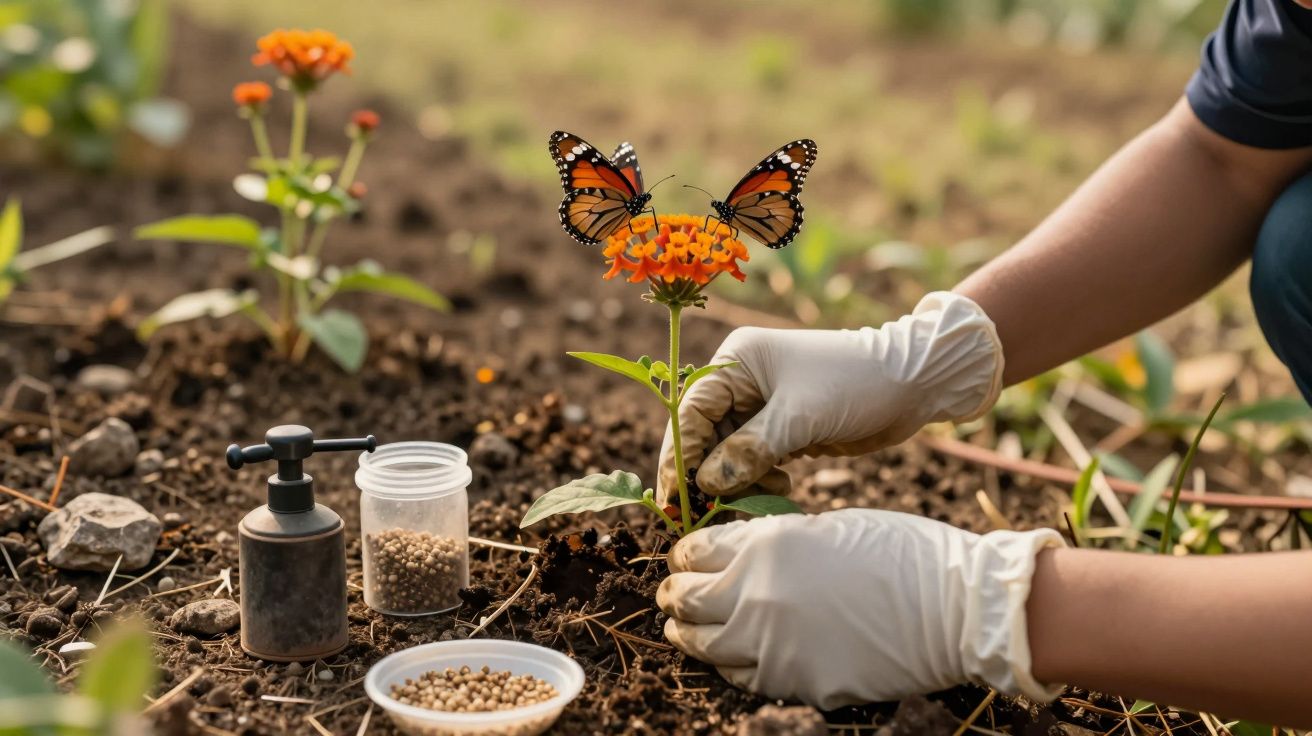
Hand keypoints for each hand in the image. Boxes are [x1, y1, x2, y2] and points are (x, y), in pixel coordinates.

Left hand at [656, 509, 1064, 708]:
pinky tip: (734, 660)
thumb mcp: (827, 526)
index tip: (686, 560)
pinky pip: (745, 677)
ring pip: (703, 645)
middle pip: (687, 600)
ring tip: (685, 632)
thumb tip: (744, 556)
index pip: (694, 551)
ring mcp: (773, 645)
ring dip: (690, 635)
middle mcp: (756, 594)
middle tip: (674, 598)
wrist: (956, 608)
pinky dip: (731, 667)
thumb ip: (777, 543)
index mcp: (764, 544)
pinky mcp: (797, 684)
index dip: (686, 556)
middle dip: (676, 596)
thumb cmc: (903, 552)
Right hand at [657, 292, 1003, 500]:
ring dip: (736, 484)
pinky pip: (752, 463)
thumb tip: (706, 485)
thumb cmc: (856, 382)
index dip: (681, 456)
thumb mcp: (800, 416)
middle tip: (707, 516)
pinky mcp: (781, 429)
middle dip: (706, 477)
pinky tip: (781, 490)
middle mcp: (741, 381)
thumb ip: (750, 450)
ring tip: (760, 500)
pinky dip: (758, 483)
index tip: (678, 497)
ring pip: (726, 455)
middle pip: (703, 437)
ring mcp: (760, 407)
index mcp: (736, 362)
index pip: (690, 412)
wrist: (913, 382)